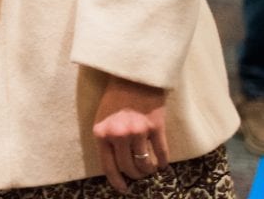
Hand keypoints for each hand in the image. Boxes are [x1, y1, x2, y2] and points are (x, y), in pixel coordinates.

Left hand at [92, 75, 168, 192]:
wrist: (133, 76)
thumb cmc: (115, 98)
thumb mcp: (102, 118)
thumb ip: (107, 139)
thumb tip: (116, 165)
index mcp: (101, 133)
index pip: (108, 166)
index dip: (117, 181)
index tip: (124, 189)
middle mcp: (118, 134)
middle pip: (129, 167)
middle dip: (135, 175)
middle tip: (139, 174)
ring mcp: (138, 131)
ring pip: (145, 163)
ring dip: (148, 169)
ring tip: (150, 167)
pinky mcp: (156, 127)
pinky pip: (161, 153)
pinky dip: (162, 162)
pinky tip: (162, 164)